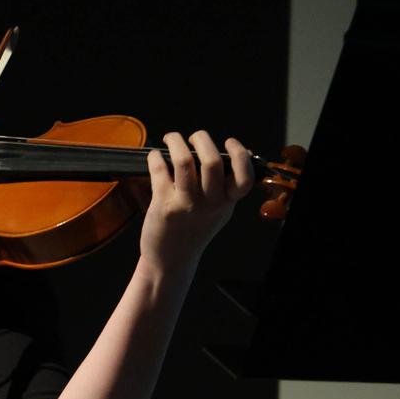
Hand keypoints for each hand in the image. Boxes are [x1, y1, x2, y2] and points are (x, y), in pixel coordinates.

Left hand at [138, 130, 256, 273]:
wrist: (170, 261)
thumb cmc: (194, 231)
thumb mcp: (219, 211)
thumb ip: (228, 186)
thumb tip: (244, 152)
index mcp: (226, 203)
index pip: (244, 178)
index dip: (240, 155)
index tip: (229, 142)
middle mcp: (209, 204)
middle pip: (212, 161)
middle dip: (202, 139)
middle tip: (194, 137)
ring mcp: (186, 204)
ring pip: (183, 161)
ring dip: (175, 141)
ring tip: (171, 138)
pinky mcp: (163, 205)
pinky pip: (159, 170)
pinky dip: (155, 157)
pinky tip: (155, 156)